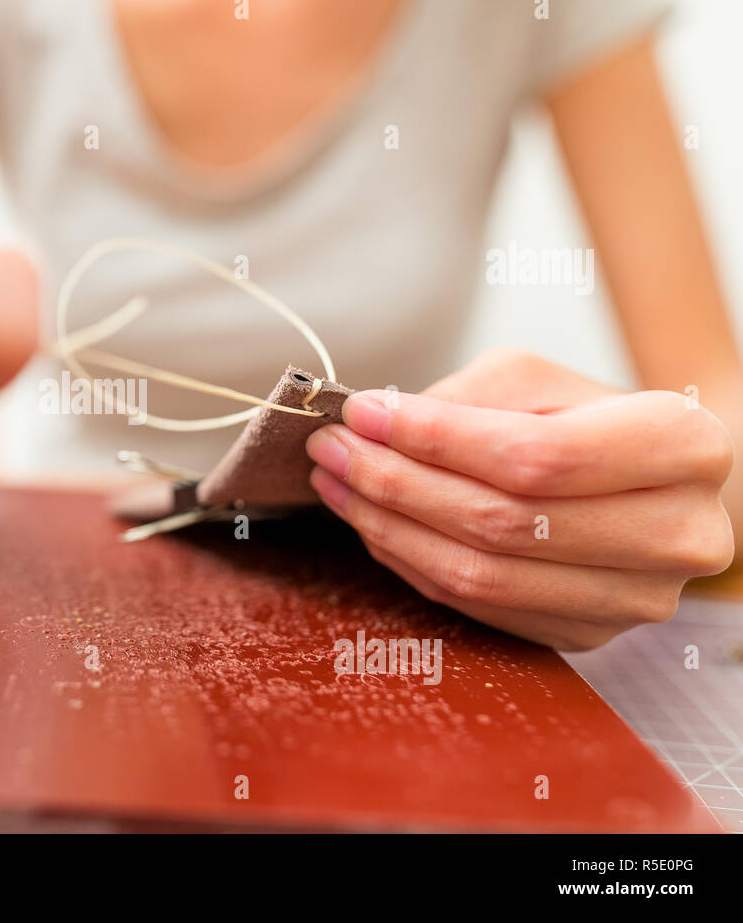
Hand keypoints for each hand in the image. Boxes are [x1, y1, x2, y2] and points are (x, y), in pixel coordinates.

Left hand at [306, 349, 734, 649]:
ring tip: (335, 483)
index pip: (537, 457)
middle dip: (396, 482)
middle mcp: (676, 535)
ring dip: (387, 527)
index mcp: (684, 449)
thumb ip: (467, 399)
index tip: (362, 413)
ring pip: (481, 575)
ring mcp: (634, 599)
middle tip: (331, 448)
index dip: (437, 439)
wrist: (650, 480)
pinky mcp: (587, 634)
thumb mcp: (538, 380)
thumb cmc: (589, 417)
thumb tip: (378, 426)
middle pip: (503, 522)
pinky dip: (410, 562)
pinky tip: (371, 524)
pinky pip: (475, 605)